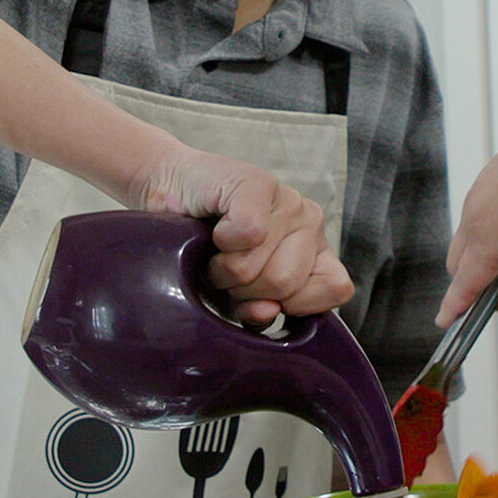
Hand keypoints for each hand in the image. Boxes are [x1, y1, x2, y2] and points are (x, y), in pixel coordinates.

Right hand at [132, 144, 353, 320]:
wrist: (161, 196)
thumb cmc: (202, 252)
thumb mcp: (235, 298)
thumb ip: (261, 314)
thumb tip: (269, 312)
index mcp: (316, 253)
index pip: (336, 289)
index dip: (292, 305)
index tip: (261, 297)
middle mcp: (310, 223)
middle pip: (285, 284)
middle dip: (243, 289)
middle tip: (226, 268)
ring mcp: (288, 200)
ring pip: (258, 265)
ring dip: (223, 269)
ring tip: (216, 251)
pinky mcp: (257, 184)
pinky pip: (248, 233)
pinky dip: (221, 241)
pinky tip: (215, 228)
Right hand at [441, 84, 497, 338]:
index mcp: (490, 230)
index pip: (465, 281)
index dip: (456, 306)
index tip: (445, 322)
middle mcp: (479, 208)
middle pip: (463, 261)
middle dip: (483, 284)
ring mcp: (485, 187)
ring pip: (479, 235)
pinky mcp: (497, 172)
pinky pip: (490, 210)